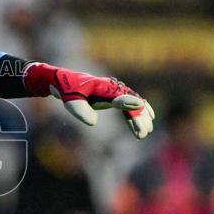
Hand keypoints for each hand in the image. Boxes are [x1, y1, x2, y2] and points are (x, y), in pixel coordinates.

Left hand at [23, 62, 154, 138]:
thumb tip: (94, 122)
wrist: (66, 80)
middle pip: (131, 102)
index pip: (119, 95)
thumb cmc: (68, 90)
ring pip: (134, 104)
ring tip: (145, 133)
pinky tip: (147, 123)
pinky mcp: (115, 96)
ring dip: (141, 117)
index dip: (130, 103)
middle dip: (139, 117)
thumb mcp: (70, 101)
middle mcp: (113, 88)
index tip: (141, 108)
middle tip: (143, 133)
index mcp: (102, 87)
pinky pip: (130, 105)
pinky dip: (138, 114)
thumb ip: (80, 111)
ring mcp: (115, 91)